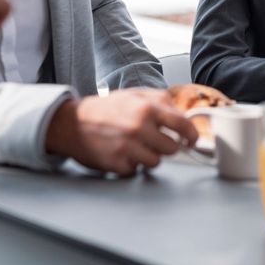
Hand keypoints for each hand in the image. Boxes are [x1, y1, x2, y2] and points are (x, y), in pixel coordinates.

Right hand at [45, 89, 197, 175]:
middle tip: (154, 140)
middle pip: (172, 148)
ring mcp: (128, 148)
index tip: (191, 140)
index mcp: (146, 108)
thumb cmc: (105, 108)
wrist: (73, 123)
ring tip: (135, 145)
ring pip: (157, 162)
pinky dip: (132, 164)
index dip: (191, 135)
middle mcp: (139, 128)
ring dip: (149, 156)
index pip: (183, 125)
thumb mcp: (134, 94)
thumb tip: (182, 112)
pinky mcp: (118, 164)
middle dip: (165, 145)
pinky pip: (137, 170)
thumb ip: (160, 101)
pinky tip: (122, 152)